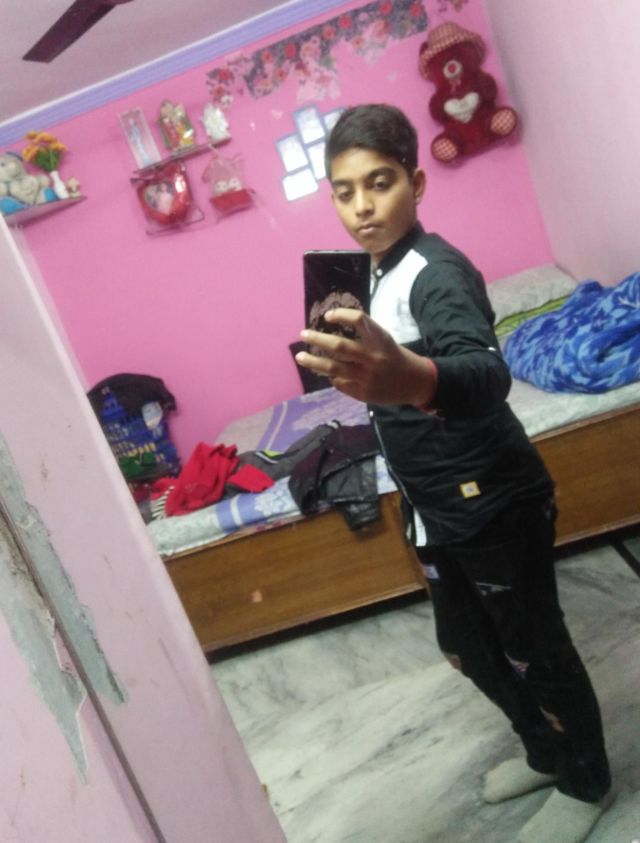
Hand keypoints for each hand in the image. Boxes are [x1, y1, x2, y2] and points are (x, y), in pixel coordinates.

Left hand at [296, 308, 435, 405]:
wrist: (414, 383)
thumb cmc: (395, 356)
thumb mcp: (384, 339)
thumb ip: (364, 335)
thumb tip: (331, 327)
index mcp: (380, 340)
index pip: (359, 320)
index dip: (341, 315)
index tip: (327, 316)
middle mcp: (373, 358)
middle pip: (340, 346)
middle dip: (318, 339)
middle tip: (303, 334)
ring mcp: (367, 377)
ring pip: (334, 368)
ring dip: (314, 361)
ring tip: (300, 357)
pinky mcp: (363, 393)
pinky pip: (340, 383)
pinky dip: (332, 377)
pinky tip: (328, 373)